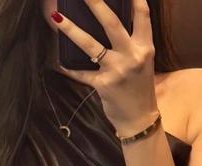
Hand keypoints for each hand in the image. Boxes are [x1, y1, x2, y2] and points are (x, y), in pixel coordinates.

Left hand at [50, 0, 159, 136]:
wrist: (140, 119)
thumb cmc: (139, 88)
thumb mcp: (143, 62)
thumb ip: (131, 43)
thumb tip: (110, 23)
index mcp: (145, 48)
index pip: (143, 17)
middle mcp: (133, 56)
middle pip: (112, 24)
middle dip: (96, 4)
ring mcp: (117, 71)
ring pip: (90, 45)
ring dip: (71, 30)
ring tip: (56, 17)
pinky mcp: (103, 85)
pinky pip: (81, 73)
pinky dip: (68, 67)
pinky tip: (57, 61)